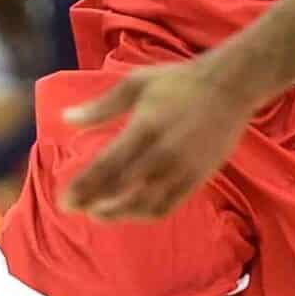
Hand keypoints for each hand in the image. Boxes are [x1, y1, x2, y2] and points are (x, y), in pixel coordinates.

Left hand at [60, 58, 258, 221]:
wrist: (229, 87)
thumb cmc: (178, 82)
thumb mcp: (135, 84)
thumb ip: (100, 107)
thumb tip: (65, 119)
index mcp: (144, 128)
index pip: (107, 167)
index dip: (84, 188)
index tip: (64, 200)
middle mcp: (163, 154)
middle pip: (121, 190)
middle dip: (93, 203)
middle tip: (72, 208)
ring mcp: (182, 169)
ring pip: (144, 204)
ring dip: (118, 213)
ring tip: (97, 213)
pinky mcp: (198, 178)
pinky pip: (168, 205)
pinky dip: (145, 213)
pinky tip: (129, 210)